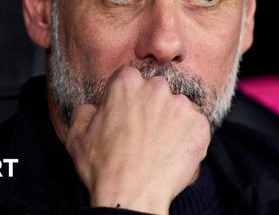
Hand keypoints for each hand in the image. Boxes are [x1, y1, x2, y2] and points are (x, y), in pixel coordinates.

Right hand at [64, 67, 210, 214]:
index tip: (128, 117)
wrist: (133, 198)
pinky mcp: (199, 123)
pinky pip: (195, 125)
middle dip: (151, 107)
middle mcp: (156, 86)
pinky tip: (174, 153)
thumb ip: (84, 111)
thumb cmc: (104, 168)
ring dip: (171, 121)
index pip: (131, 80)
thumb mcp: (78, 136)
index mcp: (127, 82)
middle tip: (144, 135)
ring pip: (177, 107)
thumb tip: (91, 108)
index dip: (128, 100)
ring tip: (159, 147)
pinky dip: (188, 137)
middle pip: (156, 91)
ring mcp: (181, 104)